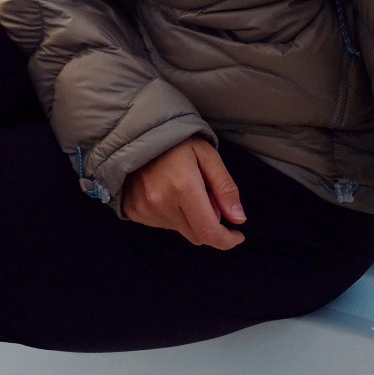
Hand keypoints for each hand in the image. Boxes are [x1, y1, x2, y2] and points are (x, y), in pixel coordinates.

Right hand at [122, 138, 244, 250]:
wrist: (138, 134)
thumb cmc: (178, 142)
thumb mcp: (209, 156)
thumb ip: (225, 188)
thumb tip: (238, 219)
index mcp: (184, 187)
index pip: (208, 232)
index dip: (227, 240)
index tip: (237, 235)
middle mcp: (161, 203)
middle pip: (197, 235)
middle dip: (209, 223)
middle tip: (207, 197)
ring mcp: (145, 209)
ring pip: (181, 230)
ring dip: (190, 219)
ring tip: (184, 191)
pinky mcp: (134, 212)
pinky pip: (163, 225)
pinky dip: (173, 216)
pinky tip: (168, 194)